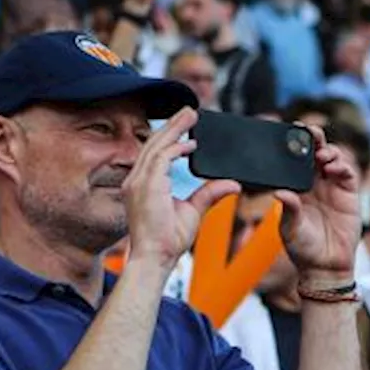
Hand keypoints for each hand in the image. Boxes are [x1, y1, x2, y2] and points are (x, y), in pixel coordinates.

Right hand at [123, 108, 239, 270]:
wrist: (155, 258)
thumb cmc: (168, 240)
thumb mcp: (193, 211)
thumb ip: (209, 194)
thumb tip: (232, 184)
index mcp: (144, 184)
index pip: (156, 153)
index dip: (171, 138)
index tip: (188, 129)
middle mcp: (137, 180)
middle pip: (155, 143)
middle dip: (173, 125)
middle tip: (190, 111)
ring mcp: (138, 183)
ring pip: (156, 146)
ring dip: (175, 129)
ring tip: (191, 116)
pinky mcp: (145, 187)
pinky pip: (160, 160)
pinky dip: (175, 149)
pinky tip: (191, 143)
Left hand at [276, 126, 361, 281]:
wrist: (326, 267)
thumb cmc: (304, 249)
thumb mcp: (290, 229)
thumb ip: (289, 210)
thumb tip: (280, 193)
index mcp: (296, 188)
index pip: (295, 160)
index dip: (294, 145)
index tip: (290, 133)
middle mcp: (314, 184)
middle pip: (315, 153)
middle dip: (313, 139)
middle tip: (309, 132)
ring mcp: (332, 188)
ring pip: (333, 159)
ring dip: (328, 151)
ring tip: (322, 156)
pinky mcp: (348, 195)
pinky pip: (347, 174)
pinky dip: (342, 166)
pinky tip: (334, 169)